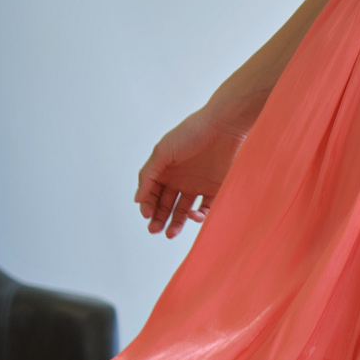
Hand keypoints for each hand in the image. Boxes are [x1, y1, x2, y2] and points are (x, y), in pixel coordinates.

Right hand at [134, 107, 248, 237]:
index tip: (147, 215)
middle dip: (159, 219)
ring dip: (176, 222)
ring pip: (184, 210)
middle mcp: (179, 179)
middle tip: (155, 230)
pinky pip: (206, 208)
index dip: (148, 205)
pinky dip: (199, 216)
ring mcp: (197, 185)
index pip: (152, 193)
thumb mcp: (162, 152)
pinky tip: (193, 216)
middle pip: (166, 205)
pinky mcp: (215, 189)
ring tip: (171, 233)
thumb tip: (137, 199)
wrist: (223, 126)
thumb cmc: (190, 134)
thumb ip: (148, 175)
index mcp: (165, 170)